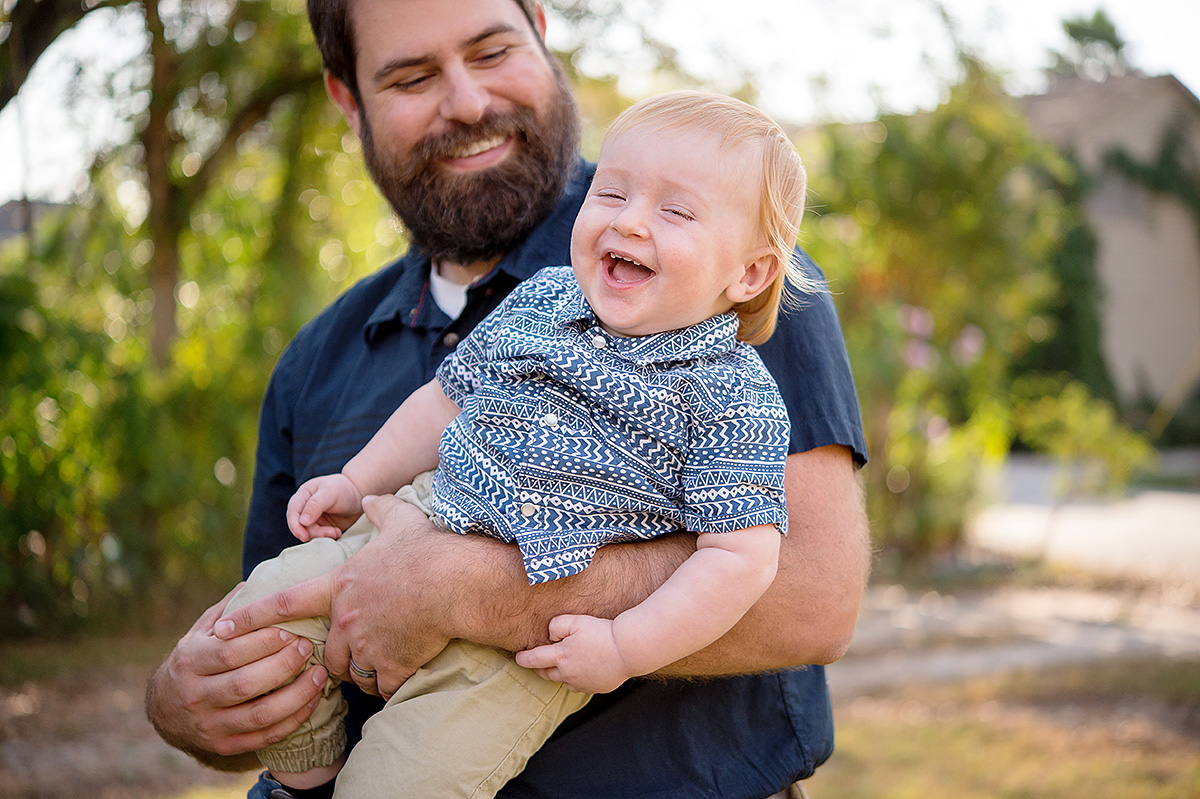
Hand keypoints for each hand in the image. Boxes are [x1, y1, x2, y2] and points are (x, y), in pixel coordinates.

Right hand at [146, 584, 327, 763]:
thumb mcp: (200, 632)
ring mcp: (209, 725)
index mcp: (190, 661)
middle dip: (283, 665)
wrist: (164, 709)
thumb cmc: (194, 660)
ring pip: (259, 715)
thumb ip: (227, 609)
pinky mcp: (224, 746)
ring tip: (319, 674)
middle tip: (307, 648)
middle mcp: (195, 696)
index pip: (230, 652)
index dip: (264, 642)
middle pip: (246, 684)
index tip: (291, 630)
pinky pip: (265, 737)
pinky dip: (293, 720)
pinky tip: (312, 700)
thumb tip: (256, 580)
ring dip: (296, 695)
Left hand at [217, 494, 456, 700]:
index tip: (223, 630)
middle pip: (324, 653)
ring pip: (352, 672)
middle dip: (334, 658)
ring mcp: (366, 645)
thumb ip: (380, 510)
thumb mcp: (401, 519)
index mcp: (339, 586)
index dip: (251, 618)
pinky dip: (391, 683)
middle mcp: (345, 619)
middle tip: (353, 653)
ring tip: (383, 664)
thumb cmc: (428, 550)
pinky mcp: (391, 666)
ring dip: (363, 672)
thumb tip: (370, 500)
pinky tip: (405, 673)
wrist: (455, 583)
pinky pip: (383, 686)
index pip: (284, 604)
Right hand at [286, 473, 364, 540]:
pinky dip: (327, 538)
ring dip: (322, 536)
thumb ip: (315, 505)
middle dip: (314, 533)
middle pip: (300, 526)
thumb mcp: (330, 492)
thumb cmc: (343, 489)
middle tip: (331, 533)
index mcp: (303, 496)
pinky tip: (337, 533)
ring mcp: (313, 519)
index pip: (292, 513)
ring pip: (309, 534)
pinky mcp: (321, 528)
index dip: (296, 526)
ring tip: (336, 532)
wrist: (359, 495)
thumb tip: (302, 521)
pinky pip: (319, 537)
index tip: (305, 536)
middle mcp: (305, 508)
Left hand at [516, 614, 632, 693]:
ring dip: (558, 673)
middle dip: (539, 667)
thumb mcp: (576, 621)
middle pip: (546, 674)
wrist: (628, 649)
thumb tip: (550, 635)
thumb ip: (557, 625)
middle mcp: (568, 674)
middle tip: (537, 661)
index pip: (534, 660)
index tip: (518, 657)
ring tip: (562, 663)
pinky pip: (579, 685)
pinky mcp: (594, 688)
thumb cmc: (602, 633)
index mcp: (561, 657)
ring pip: (563, 681)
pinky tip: (582, 668)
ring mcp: (581, 683)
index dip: (523, 658)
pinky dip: (576, 678)